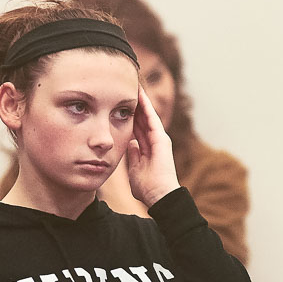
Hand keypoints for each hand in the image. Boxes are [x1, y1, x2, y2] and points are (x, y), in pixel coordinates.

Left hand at [123, 86, 178, 207]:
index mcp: (147, 148)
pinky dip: (146, 107)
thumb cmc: (147, 188)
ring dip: (140, 101)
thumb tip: (130, 145)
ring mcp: (159, 139)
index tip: (120, 104)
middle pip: (141, 119)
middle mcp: (154, 141)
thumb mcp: (134, 169)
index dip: (129, 116)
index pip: (136, 128)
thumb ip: (133, 156)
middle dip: (134, 105)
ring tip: (133, 86)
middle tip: (125, 89)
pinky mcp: (162, 138)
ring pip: (147, 115)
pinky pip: (152, 119)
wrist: (159, 195)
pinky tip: (140, 95)